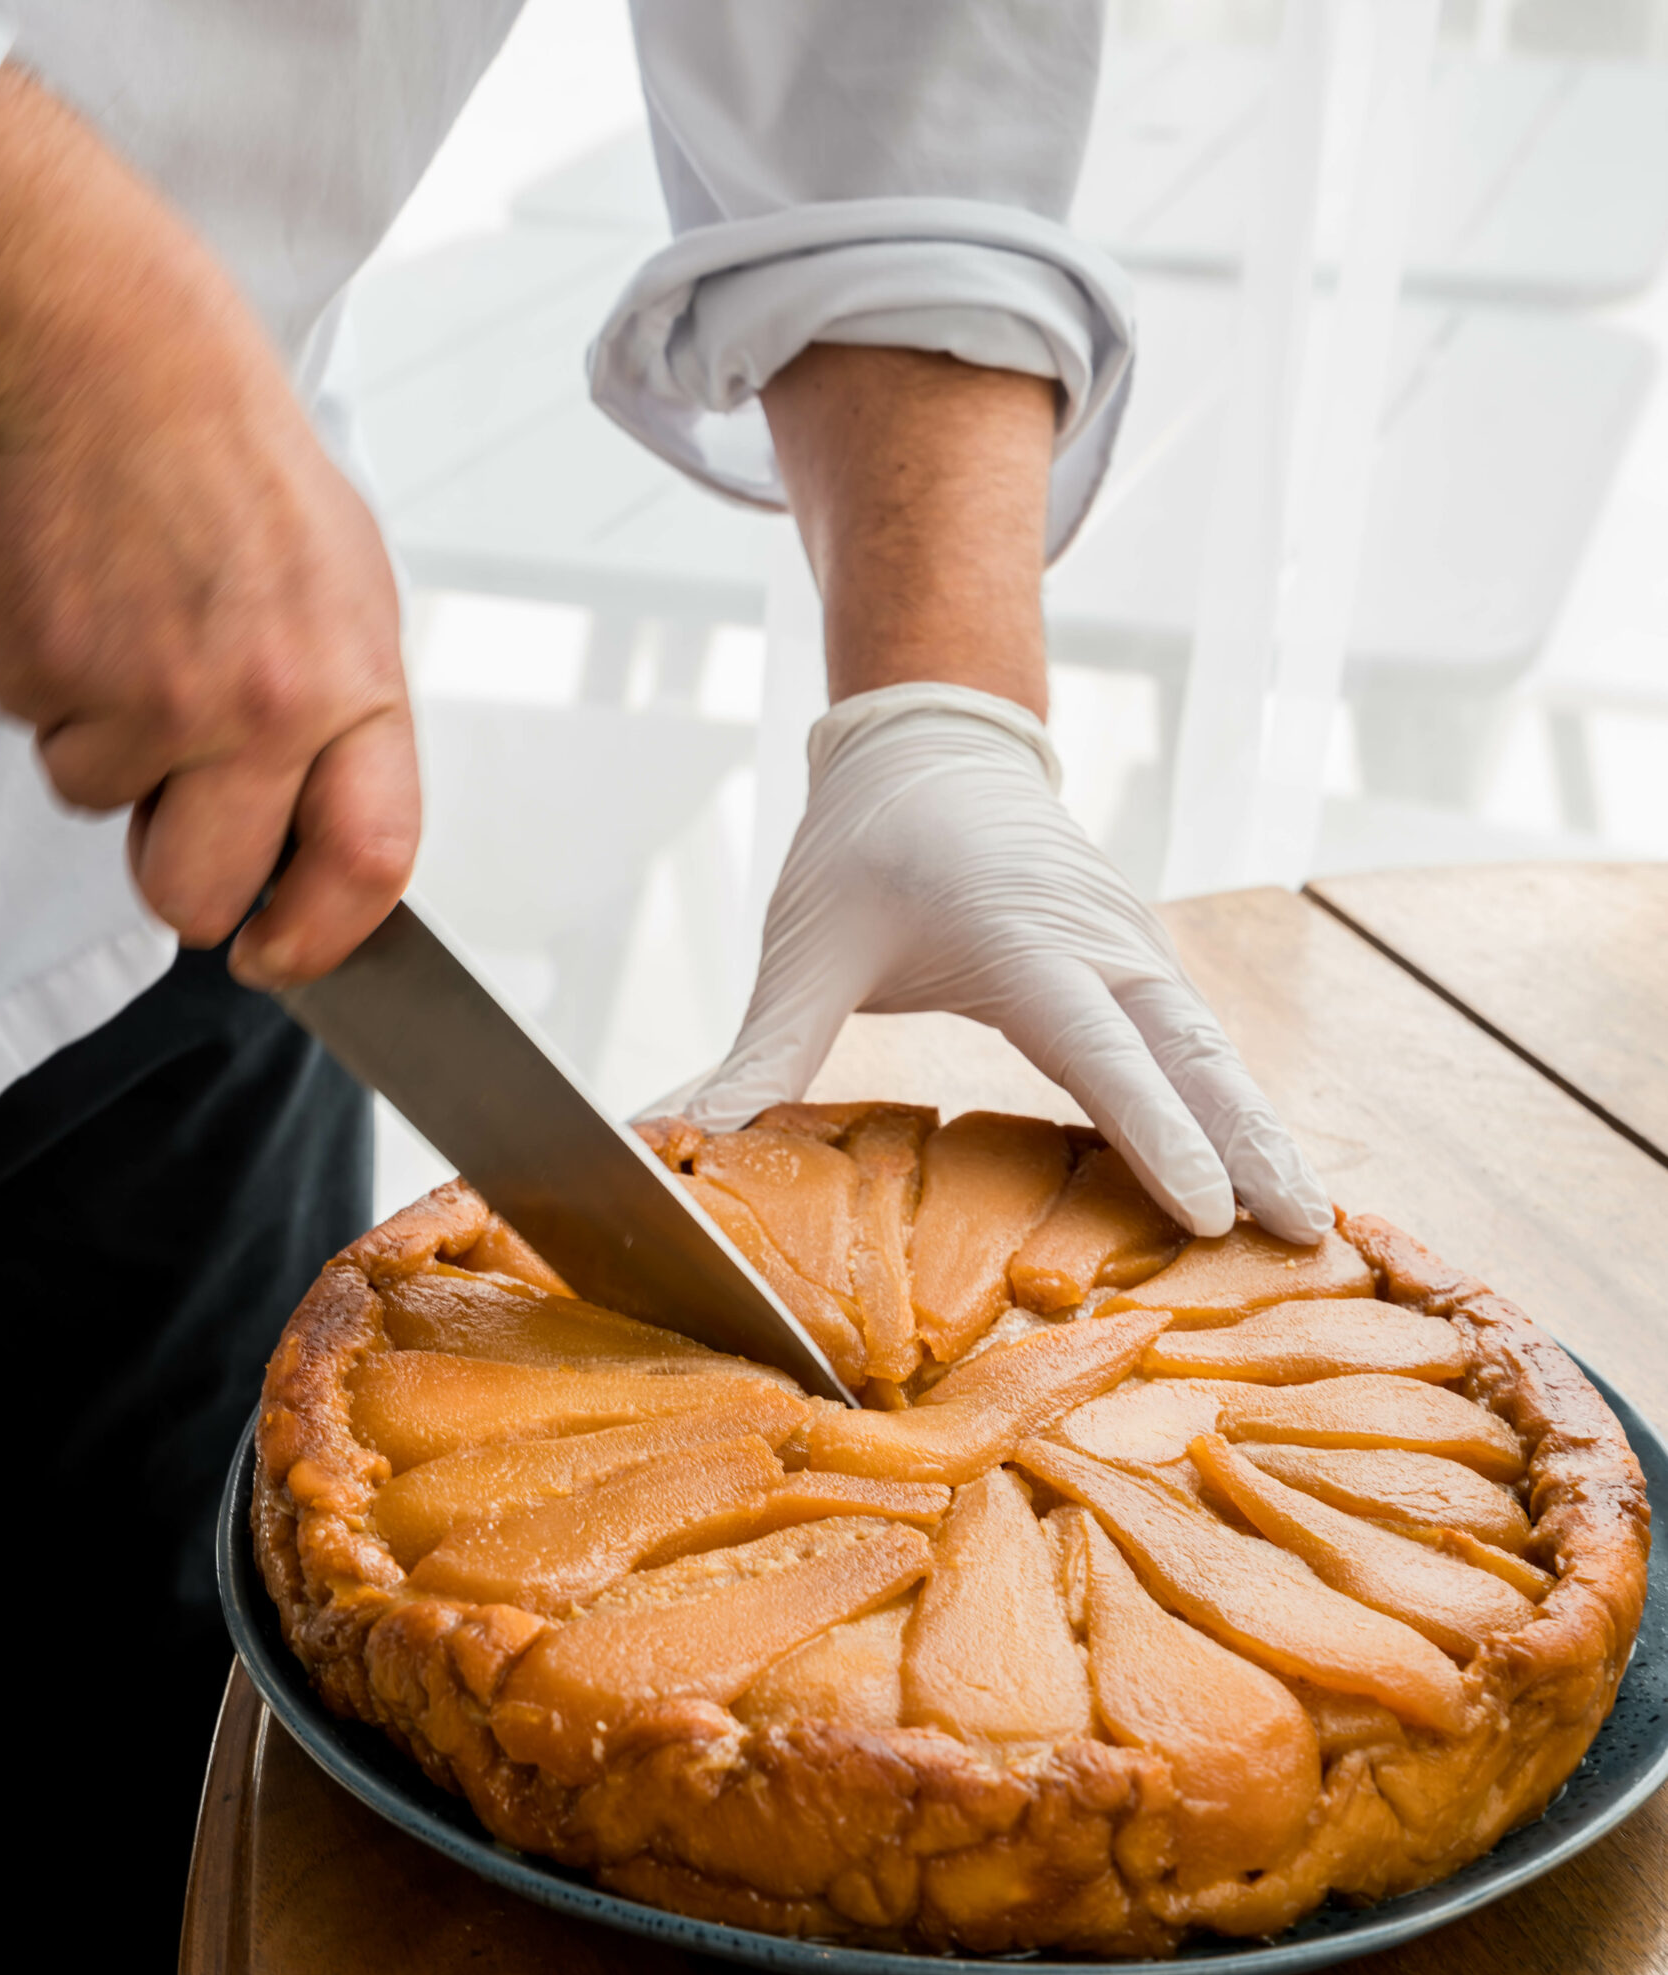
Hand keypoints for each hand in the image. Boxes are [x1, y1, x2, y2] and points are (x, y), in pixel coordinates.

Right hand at [0, 66, 417, 984]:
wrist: (106, 350)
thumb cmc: (229, 458)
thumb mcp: (344, 587)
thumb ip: (342, 721)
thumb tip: (325, 839)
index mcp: (353, 681)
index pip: (369, 863)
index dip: (319, 935)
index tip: (283, 954)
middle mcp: (262, 703)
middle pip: (202, 891)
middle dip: (179, 883)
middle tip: (172, 813)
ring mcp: (150, 692)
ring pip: (103, 810)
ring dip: (106, 751)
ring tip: (130, 638)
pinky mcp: (48, 669)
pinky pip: (40, 735)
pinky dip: (49, 688)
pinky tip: (80, 605)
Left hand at [673, 684, 1332, 1242]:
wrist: (933, 744)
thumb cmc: (864, 843)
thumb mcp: (804, 947)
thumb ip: (753, 1057)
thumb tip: (662, 1143)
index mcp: (1023, 939)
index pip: (1103, 1048)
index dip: (1157, 1131)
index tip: (1210, 1205)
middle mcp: (1100, 944)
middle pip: (1196, 1056)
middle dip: (1253, 1144)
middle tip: (1310, 1231)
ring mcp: (1133, 951)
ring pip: (1214, 1052)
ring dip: (1264, 1130)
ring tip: (1312, 1221)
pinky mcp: (1140, 964)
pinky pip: (1202, 1045)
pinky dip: (1237, 1105)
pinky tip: (1266, 1172)